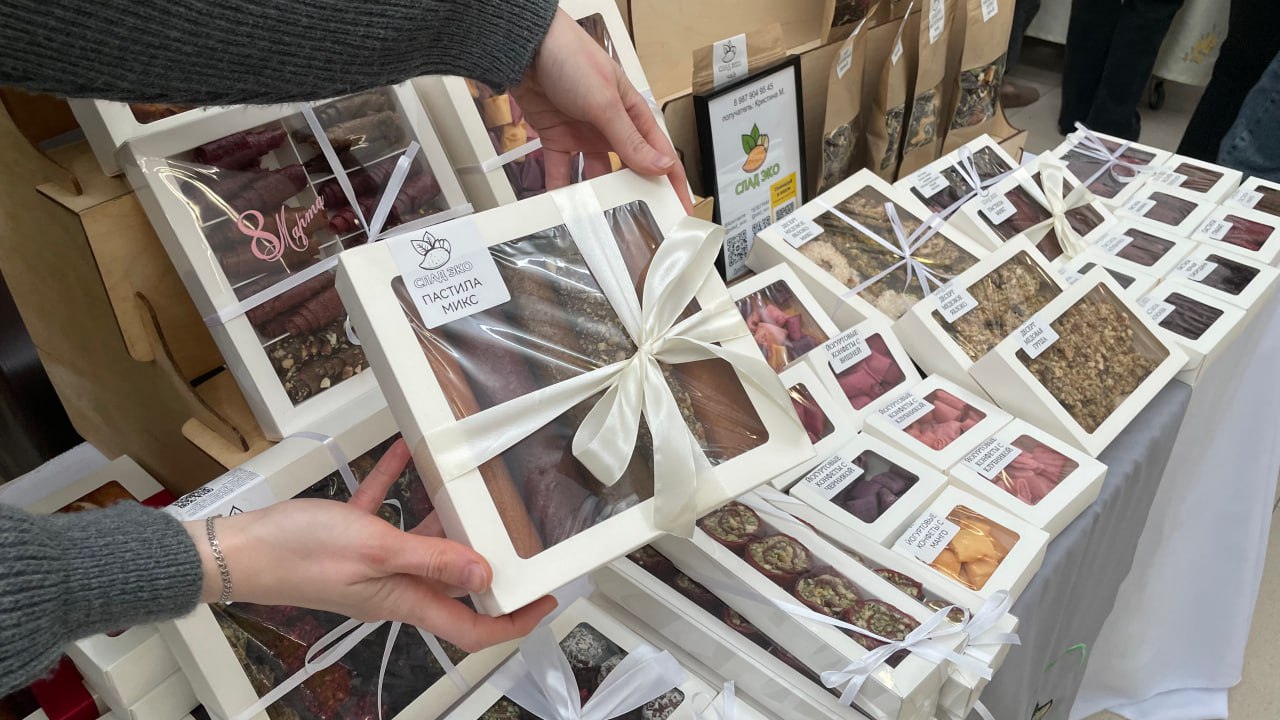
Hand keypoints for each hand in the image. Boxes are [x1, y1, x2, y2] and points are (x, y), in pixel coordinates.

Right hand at [185, 440, 555, 652]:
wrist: (236, 548)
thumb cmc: (297, 555)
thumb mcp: (376, 550)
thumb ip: (432, 559)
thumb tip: (485, 573)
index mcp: (404, 600)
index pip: (471, 628)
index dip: (512, 622)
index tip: (544, 601)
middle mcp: (393, 587)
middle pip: (454, 581)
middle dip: (487, 558)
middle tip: (517, 530)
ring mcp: (371, 563)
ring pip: (424, 542)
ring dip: (448, 516)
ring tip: (471, 484)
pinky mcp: (348, 537)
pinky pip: (385, 509)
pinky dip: (399, 482)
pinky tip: (407, 452)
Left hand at [514, 9, 693, 212]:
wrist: (526, 49)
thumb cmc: (571, 58)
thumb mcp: (606, 103)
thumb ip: (630, 140)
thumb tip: (660, 166)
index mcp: (633, 114)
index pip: (661, 154)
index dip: (674, 183)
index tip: (681, 209)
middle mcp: (612, 126)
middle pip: (630, 169)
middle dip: (636, 195)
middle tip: (642, 225)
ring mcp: (584, 134)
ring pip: (596, 174)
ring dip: (596, 194)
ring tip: (600, 219)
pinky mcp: (558, 137)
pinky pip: (562, 169)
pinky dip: (561, 186)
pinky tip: (562, 204)